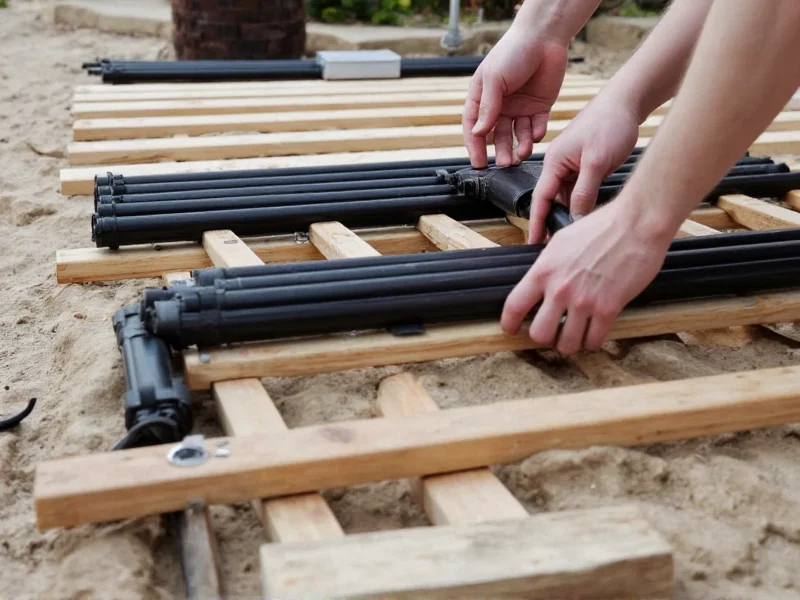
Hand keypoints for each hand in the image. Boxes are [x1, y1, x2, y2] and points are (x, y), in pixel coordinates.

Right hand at [462, 25, 568, 168]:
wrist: (544, 37)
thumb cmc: (513, 52)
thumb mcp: (494, 79)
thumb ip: (488, 107)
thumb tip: (477, 133)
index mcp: (482, 97)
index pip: (474, 127)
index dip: (475, 146)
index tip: (479, 164)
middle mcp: (500, 106)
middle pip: (497, 135)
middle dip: (500, 151)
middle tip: (505, 164)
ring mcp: (520, 108)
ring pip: (517, 134)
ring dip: (519, 146)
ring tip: (521, 155)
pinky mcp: (539, 107)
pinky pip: (536, 126)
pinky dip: (536, 133)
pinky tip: (536, 135)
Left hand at [500, 196, 672, 354]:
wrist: (636, 224)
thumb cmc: (601, 227)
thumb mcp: (561, 241)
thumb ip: (547, 264)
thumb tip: (538, 279)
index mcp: (543, 271)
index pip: (514, 306)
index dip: (509, 323)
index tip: (512, 329)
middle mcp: (560, 289)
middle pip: (539, 334)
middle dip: (545, 336)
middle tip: (553, 331)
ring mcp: (584, 301)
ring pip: (567, 345)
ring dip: (569, 343)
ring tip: (574, 335)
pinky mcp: (609, 309)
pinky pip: (593, 341)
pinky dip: (592, 342)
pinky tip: (593, 334)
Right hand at [528, 92, 641, 243]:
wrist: (627, 102)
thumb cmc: (610, 123)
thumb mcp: (597, 162)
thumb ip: (584, 192)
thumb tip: (575, 218)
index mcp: (554, 161)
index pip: (540, 198)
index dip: (536, 222)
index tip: (534, 242)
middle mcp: (559, 164)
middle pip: (552, 200)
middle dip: (553, 221)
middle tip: (558, 246)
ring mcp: (572, 165)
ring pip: (567, 196)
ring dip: (571, 213)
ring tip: (577, 235)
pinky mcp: (586, 165)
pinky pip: (580, 190)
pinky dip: (583, 203)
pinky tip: (591, 216)